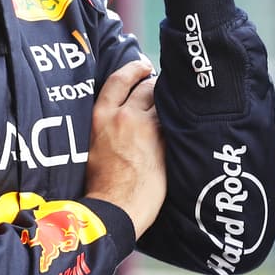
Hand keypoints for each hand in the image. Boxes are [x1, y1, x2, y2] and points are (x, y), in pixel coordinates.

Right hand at [83, 59, 165, 237]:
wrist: (114, 208)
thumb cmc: (99, 185)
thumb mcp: (92, 146)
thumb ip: (104, 127)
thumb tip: (115, 119)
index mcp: (101, 117)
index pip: (119, 80)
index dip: (133, 69)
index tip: (142, 66)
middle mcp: (123, 116)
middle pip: (146, 87)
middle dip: (155, 84)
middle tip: (161, 88)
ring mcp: (145, 128)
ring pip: (163, 102)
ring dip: (168, 102)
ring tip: (173, 106)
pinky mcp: (163, 141)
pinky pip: (173, 121)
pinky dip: (177, 119)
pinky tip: (182, 123)